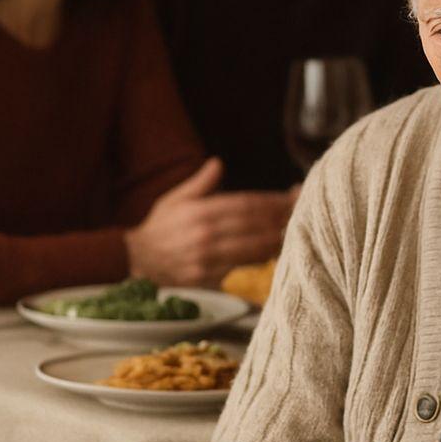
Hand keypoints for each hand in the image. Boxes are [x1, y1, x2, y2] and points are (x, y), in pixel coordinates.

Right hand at [124, 159, 295, 285]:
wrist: (135, 262)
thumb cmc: (159, 228)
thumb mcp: (175, 199)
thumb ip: (200, 183)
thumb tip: (218, 163)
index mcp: (199, 211)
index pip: (246, 204)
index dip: (273, 200)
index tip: (294, 195)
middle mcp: (204, 234)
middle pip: (255, 224)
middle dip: (283, 216)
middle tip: (305, 210)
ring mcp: (206, 258)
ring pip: (253, 247)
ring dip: (278, 238)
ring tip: (298, 229)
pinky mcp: (206, 278)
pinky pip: (242, 267)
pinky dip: (261, 259)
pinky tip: (275, 251)